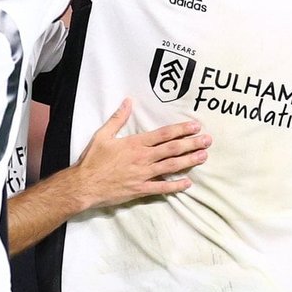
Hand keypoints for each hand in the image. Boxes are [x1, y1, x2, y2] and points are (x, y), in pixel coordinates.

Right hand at [72, 99, 208, 208]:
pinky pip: (162, 187)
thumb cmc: (92, 160)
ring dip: (189, 161)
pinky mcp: (141, 190)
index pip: (163, 134)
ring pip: (171, 166)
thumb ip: (118, 118)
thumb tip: (128, 102)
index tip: (195, 126)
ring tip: (204, 156)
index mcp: (135, 144)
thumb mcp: (103, 135)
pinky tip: (188, 183)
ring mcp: (143, 175)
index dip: (181, 130)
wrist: (84, 185)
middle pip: (172, 149)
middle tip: (208, 140)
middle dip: (192, 144)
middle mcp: (143, 158)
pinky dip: (176, 186)